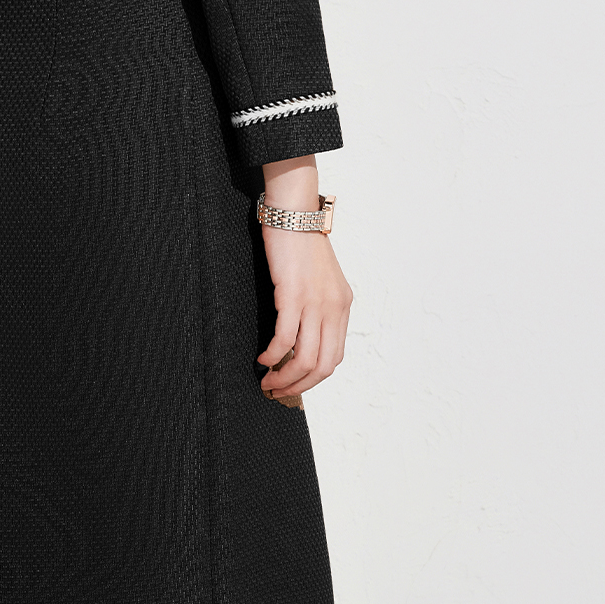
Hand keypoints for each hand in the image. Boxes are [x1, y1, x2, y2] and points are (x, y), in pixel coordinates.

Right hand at [256, 158, 352, 398]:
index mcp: (342, 306)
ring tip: (267, 381)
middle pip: (323, 366)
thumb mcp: (318, 280)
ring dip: (284, 377)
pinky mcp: (293, 295)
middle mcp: (334, 308)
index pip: (335, 357)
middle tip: (277, 391)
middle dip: (298, 385)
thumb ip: (316, 307)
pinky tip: (262, 358)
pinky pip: (285, 338)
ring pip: (305, 358)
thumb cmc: (300, 244)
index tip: (293, 384)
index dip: (313, 378)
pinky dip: (273, 355)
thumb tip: (300, 337)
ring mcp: (315, 302)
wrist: (294, 213)